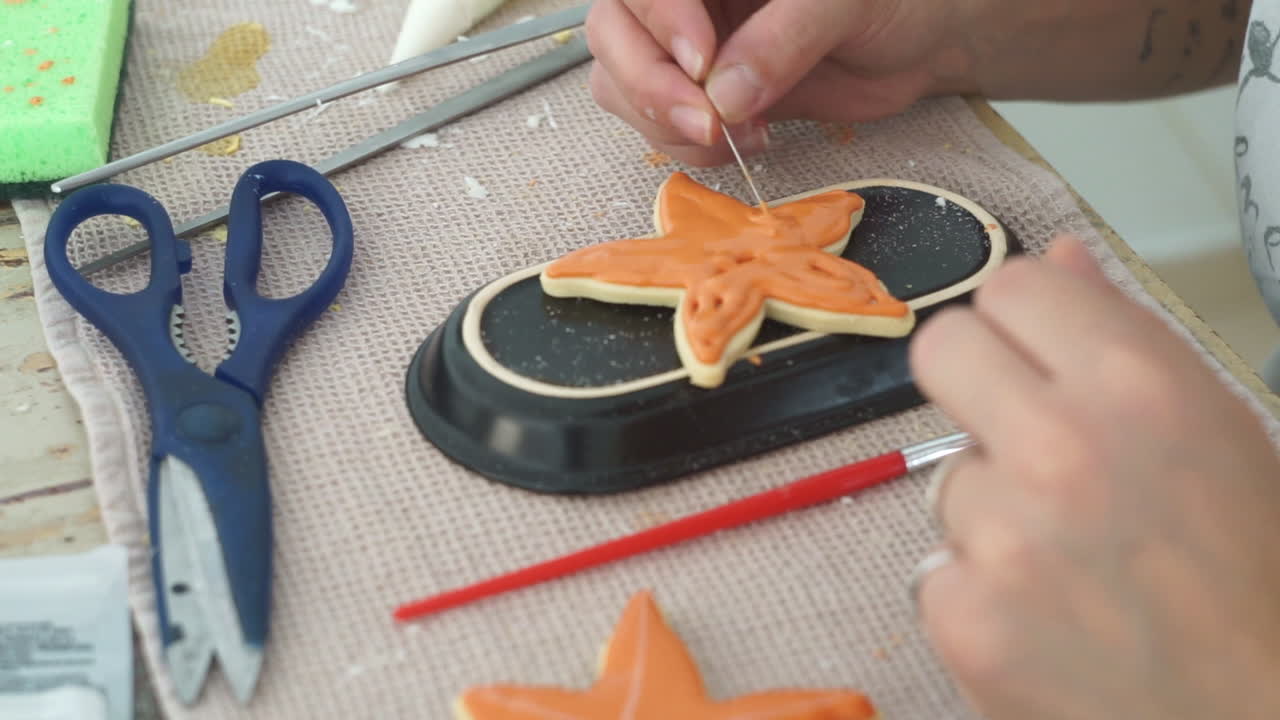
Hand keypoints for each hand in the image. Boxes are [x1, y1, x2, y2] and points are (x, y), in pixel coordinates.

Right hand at [584, 0, 973, 165]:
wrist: (920, 40)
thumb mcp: (847, 4)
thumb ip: (786, 38)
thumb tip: (724, 95)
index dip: (659, 21)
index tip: (702, 64)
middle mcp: (685, 1)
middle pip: (613, 33)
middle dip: (650, 86)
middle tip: (709, 124)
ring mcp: (684, 44)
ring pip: (622, 84)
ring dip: (667, 124)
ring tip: (741, 134)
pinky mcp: (699, 94)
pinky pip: (658, 125)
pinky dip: (691, 145)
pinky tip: (747, 139)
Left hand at [908, 237, 1279, 719]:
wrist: (1258, 713)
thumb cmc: (1253, 575)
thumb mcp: (1215, 430)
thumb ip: (1123, 335)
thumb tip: (1062, 256)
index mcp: (1139, 385)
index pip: (1010, 286)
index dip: (1024, 328)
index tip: (1040, 362)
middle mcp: (1063, 447)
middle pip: (941, 350)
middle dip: (975, 387)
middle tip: (1025, 441)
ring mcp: (1005, 536)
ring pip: (947, 478)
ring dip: (992, 511)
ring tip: (1071, 560)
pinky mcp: (965, 617)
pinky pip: (937, 568)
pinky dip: (980, 594)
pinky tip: (1047, 619)